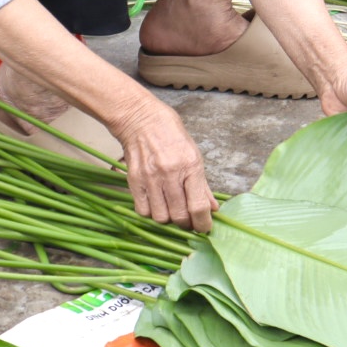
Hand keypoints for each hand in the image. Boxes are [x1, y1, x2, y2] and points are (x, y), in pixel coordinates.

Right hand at [115, 102, 216, 232]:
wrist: (141, 119)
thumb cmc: (171, 134)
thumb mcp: (194, 154)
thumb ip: (202, 185)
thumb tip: (212, 209)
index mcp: (190, 166)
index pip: (198, 206)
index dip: (203, 223)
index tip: (204, 228)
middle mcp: (170, 173)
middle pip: (179, 216)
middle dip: (186, 223)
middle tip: (187, 219)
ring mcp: (150, 178)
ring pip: (161, 217)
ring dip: (167, 218)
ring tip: (170, 209)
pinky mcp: (134, 180)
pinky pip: (143, 210)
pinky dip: (151, 212)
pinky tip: (155, 203)